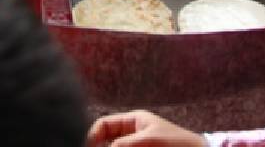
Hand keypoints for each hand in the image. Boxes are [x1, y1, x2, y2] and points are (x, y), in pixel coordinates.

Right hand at [88, 110, 205, 146]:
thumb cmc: (178, 142)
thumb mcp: (150, 139)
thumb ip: (125, 143)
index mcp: (133, 120)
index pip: (103, 124)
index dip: (91, 135)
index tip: (86, 146)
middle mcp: (131, 134)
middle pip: (105, 141)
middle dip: (97, 146)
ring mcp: (136, 146)